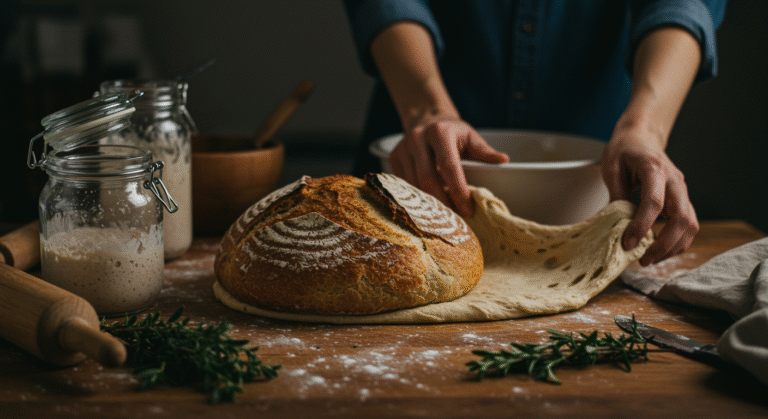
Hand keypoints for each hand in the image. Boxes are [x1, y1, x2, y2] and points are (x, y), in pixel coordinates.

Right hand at [389, 118, 508, 216]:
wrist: (426, 120)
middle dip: (442, 202)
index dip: (458, 191)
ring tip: (444, 213)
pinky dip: (418, 197)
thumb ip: (484, 151)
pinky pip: (405, 185)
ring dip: (429, 202)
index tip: (468, 209)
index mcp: (440, 132)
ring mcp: (402, 148)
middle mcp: (417, 138)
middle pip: (428, 179)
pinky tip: (429, 203)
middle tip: (455, 219)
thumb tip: (503, 161)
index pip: (449, 167)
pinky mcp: (393, 158)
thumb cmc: (453, 133)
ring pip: (414, 185)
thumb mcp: (470, 136)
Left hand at [601, 125, 698, 265]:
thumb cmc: (624, 150)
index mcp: (654, 169)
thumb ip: (616, 196)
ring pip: (691, 224)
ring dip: (673, 246)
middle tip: (643, 260)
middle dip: (664, 244)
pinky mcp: (683, 198)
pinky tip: (659, 249)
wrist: (641, 136)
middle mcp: (674, 180)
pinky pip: (688, 224)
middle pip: (682, 218)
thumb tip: (617, 227)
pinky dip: (677, 241)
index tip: (628, 244)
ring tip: (650, 259)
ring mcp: (682, 190)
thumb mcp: (611, 169)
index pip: (654, 202)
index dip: (642, 226)